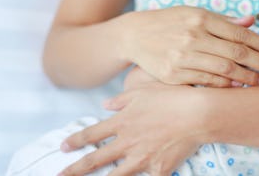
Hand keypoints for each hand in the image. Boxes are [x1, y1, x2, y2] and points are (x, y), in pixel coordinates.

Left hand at [59, 83, 203, 175]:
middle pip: (95, 160)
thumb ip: (122, 99)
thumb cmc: (173, 97)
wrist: (198, 113)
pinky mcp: (159, 169)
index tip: (63, 146)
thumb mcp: (144, 90)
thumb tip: (106, 104)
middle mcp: (128, 142)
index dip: (75, 140)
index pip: (92, 134)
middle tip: (60, 175)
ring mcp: (142, 158)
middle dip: (74, 169)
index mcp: (123, 121)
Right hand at [119, 6, 258, 86]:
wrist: (134, 34)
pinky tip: (239, 88)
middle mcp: (193, 36)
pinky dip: (225, 86)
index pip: (239, 33)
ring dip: (248, 78)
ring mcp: (182, 56)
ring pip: (223, 70)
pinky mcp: (173, 74)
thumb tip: (251, 21)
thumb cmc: (170, 21)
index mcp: (202, 18)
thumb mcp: (194, 13)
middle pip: (236, 53)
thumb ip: (223, 20)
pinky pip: (206, 82)